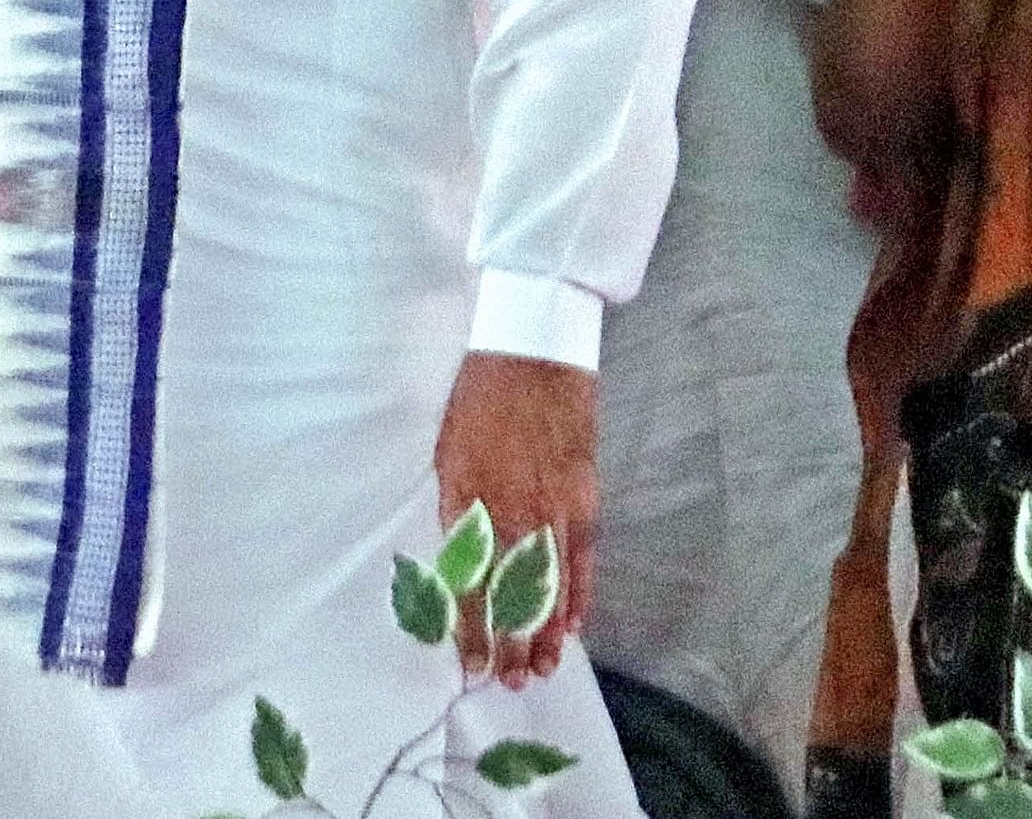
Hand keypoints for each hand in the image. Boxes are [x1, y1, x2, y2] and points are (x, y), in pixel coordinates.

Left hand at [432, 351, 596, 689]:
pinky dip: (578, 593)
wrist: (531, 350)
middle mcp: (513, 510)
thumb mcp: (448, 451)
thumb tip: (458, 557)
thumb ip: (455, 507)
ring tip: (544, 669)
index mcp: (470, 498)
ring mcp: (554, 505)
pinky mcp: (584, 494)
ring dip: (547, 631)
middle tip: (512, 682)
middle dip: (512, 642)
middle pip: (514, 592)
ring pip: (551, 583)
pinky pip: (581, 556)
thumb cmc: (477, 398)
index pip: (471, 580)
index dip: (472, 627)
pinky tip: (573, 625)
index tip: (471, 662)